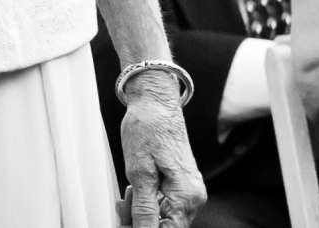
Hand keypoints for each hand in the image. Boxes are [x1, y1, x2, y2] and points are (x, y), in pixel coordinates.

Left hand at [119, 81, 206, 227]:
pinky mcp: (184, 184)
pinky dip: (150, 202)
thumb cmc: (147, 129)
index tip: (125, 222)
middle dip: (142, 221)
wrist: (156, 103)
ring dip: (144, 212)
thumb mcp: (139, 172)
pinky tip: (136, 190)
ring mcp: (191, 191)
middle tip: (123, 205)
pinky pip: (168, 204)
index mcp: (186, 196)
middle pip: (168, 226)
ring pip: (166, 217)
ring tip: (127, 194)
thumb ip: (143, 208)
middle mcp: (194, 196)